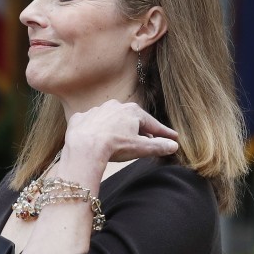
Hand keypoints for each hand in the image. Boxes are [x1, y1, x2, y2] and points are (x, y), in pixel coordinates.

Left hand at [63, 99, 178, 167]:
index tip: (172, 138)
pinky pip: (91, 123)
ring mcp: (95, 110)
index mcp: (132, 111)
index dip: (163, 132)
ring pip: (111, 120)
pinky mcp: (80, 118)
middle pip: (132, 120)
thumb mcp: (141, 148)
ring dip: (117, 128)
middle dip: (140, 130)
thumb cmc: (115, 146)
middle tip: (147, 140)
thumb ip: (158, 146)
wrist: (84, 147)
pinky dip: (96, 129)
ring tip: (121, 139)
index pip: (152, 124)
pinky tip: (97, 137)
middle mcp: (114, 106)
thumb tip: (173, 146)